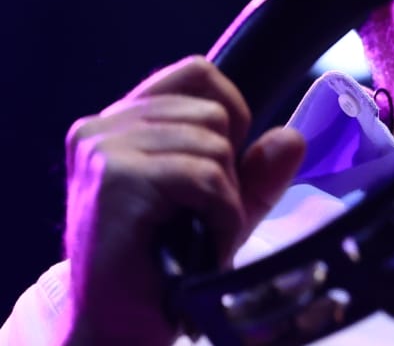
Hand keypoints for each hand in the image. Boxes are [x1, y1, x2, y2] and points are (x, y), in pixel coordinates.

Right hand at [62, 55, 306, 345]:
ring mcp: (103, 149)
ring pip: (214, 144)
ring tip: (198, 235)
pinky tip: (203, 246)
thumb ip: (255, 172)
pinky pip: (206, 176)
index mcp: (117, 122)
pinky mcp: (116, 178)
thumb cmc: (160, 271)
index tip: (223, 166)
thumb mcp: (219, 210)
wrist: (114, 331)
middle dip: (228, 169)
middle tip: (200, 218)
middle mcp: (101, 126)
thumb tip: (292, 137)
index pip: (196, 73)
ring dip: (225, 199)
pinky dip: (222, 216)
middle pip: (213, 112)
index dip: (230, 112)